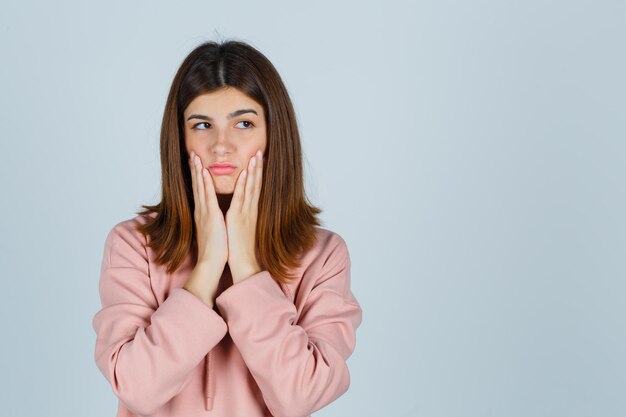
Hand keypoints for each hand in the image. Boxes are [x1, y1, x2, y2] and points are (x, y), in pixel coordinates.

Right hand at [188, 151, 227, 269]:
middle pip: (197, 185)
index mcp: (203, 213)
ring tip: (195, 156)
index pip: (200, 190)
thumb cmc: (215, 248)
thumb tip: (212, 215)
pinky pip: (208, 196)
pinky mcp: (210, 216)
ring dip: (198, 171)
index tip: (196, 164)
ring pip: (201, 187)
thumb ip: (210, 220)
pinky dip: (206, 183)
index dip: (197, 176)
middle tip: (192, 154)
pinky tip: (205, 172)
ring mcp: (204, 212)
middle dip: (194, 169)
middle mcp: (201, 210)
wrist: (211, 261)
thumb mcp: (211, 229)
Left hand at [225, 149, 263, 283]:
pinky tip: (246, 173)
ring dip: (254, 170)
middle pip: (257, 184)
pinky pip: (241, 198)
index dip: (258, 173)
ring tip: (256, 155)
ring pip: (251, 187)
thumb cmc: (241, 247)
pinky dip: (244, 185)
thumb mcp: (244, 228)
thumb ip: (245, 217)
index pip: (256, 188)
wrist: (243, 262)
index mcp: (251, 211)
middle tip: (260, 151)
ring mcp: (246, 212)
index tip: (259, 160)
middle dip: (258, 167)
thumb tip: (243, 210)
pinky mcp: (238, 217)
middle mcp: (251, 209)